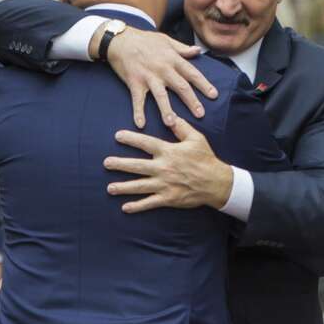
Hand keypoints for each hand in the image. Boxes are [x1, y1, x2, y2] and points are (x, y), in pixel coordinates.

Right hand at [93, 22, 215, 129]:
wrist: (120, 39)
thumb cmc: (144, 39)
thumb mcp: (166, 40)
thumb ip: (182, 49)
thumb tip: (198, 51)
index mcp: (173, 59)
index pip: (192, 73)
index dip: (204, 84)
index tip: (214, 95)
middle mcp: (163, 68)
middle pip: (180, 86)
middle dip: (191, 101)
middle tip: (200, 114)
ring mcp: (148, 76)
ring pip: (160, 95)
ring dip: (166, 110)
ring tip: (172, 123)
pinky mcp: (134, 82)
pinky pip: (137, 99)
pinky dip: (138, 112)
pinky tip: (141, 124)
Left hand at [105, 117, 233, 211]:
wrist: (217, 183)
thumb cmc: (206, 159)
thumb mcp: (196, 139)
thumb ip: (181, 127)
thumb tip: (170, 116)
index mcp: (168, 152)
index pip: (145, 143)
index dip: (131, 138)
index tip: (117, 136)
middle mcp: (163, 168)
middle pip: (137, 165)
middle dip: (120, 164)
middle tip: (106, 163)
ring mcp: (165, 184)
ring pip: (139, 185)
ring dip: (123, 187)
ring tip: (110, 188)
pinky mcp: (168, 198)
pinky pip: (149, 203)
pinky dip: (137, 206)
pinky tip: (125, 207)